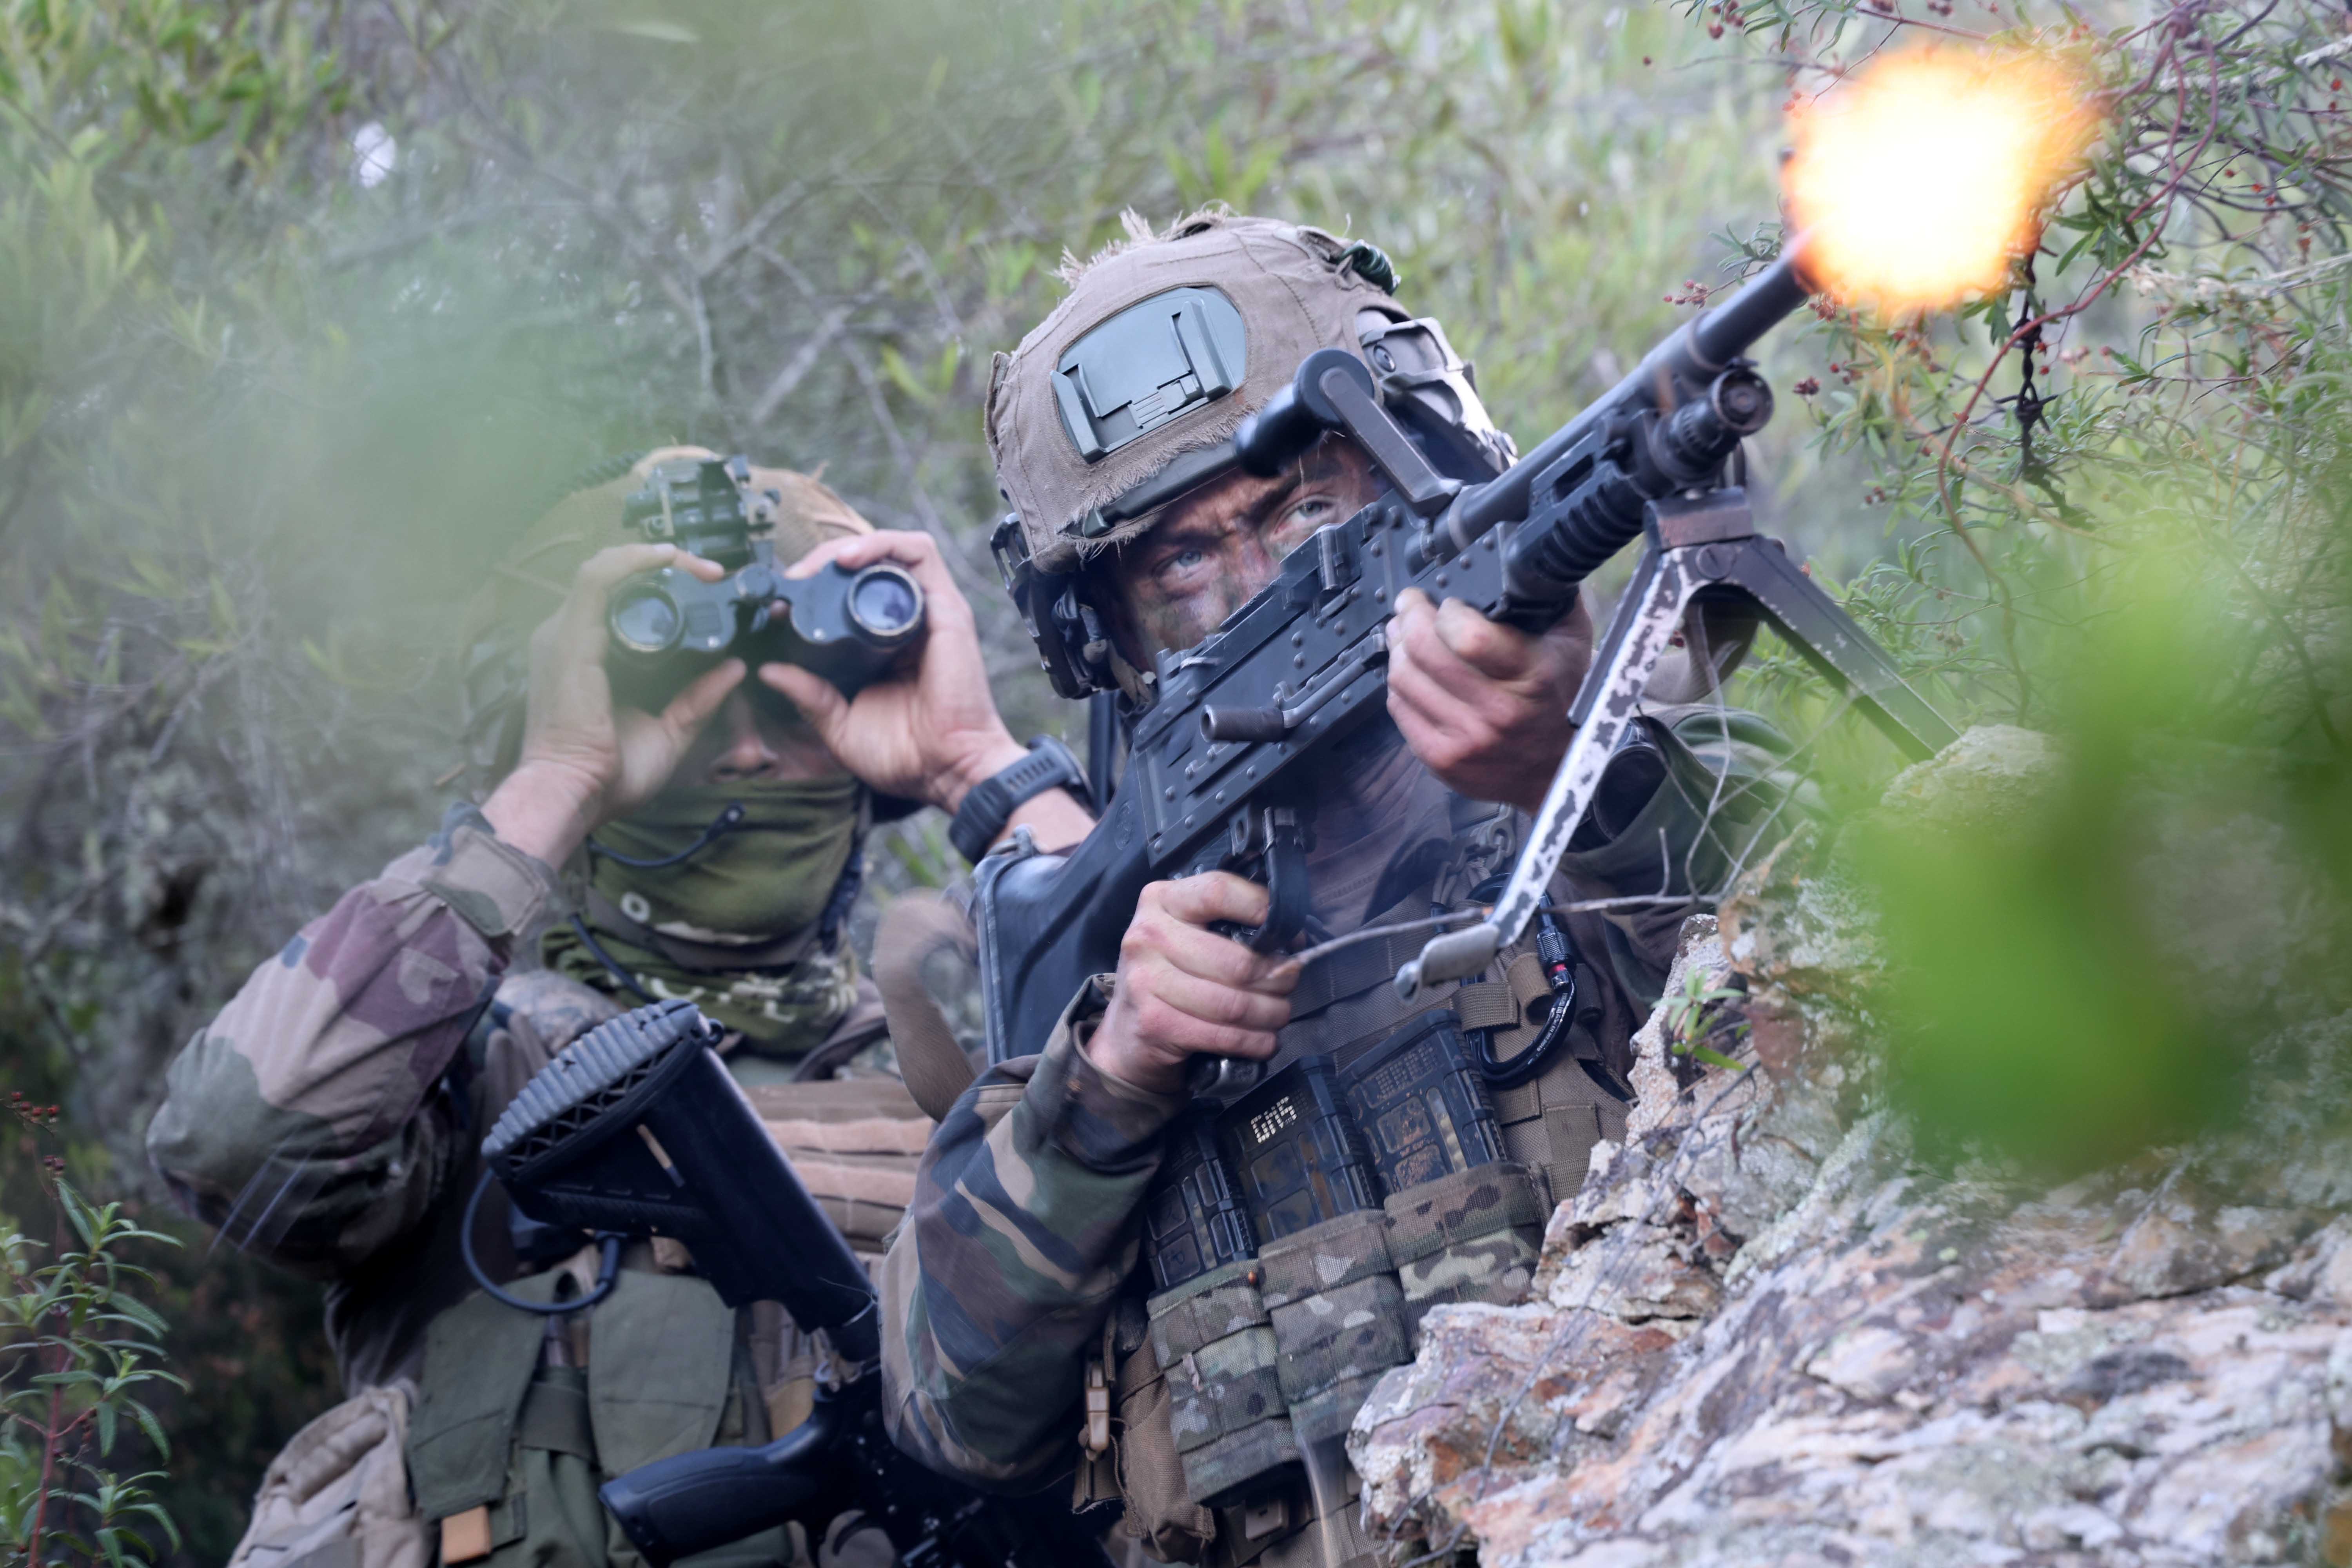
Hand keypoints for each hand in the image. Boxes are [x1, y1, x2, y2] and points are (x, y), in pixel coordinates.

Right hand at [484, 544, 743, 864]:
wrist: (573, 795)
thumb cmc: (609, 775)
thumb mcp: (670, 731)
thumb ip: (699, 699)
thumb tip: (733, 669)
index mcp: (590, 656)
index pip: (618, 600)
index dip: (659, 584)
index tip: (707, 588)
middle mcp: (572, 638)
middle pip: (613, 578)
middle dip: (662, 565)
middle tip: (710, 572)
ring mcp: (565, 635)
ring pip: (604, 569)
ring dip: (652, 557)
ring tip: (697, 563)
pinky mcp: (569, 638)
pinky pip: (596, 580)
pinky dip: (630, 562)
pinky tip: (664, 558)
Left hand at [759, 531, 1034, 813]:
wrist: (947, 770)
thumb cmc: (905, 756)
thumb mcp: (839, 724)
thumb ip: (808, 696)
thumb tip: (769, 670)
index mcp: (884, 646)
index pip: (852, 595)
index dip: (816, 588)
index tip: (779, 602)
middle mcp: (908, 622)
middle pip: (868, 566)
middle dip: (825, 562)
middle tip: (792, 581)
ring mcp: (929, 611)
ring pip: (891, 550)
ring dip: (850, 547)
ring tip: (817, 567)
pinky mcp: (946, 607)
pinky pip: (918, 553)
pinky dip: (881, 544)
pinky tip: (849, 560)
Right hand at [1084, 873, 1299, 1095]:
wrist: (1125, 1033)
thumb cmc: (1169, 975)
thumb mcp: (1186, 932)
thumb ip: (1226, 922)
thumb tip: (1291, 934)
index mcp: (1160, 901)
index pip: (1219, 892)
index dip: (1263, 910)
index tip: (1291, 933)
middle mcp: (1148, 936)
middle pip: (1237, 960)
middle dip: (1278, 977)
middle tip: (1289, 982)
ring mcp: (1147, 981)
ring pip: (1234, 1003)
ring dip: (1271, 1013)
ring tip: (1278, 1013)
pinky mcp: (1155, 1024)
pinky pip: (1224, 1035)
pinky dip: (1255, 1042)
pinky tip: (1264, 1040)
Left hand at [1386, 588, 1593, 812]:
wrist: (1555, 768)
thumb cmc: (1560, 697)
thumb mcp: (1571, 642)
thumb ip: (1549, 599)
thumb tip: (1523, 560)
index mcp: (1531, 676)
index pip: (1468, 636)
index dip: (1447, 611)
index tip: (1446, 602)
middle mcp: (1497, 712)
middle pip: (1424, 651)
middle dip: (1410, 616)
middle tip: (1410, 604)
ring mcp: (1466, 739)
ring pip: (1404, 677)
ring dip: (1398, 647)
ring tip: (1404, 634)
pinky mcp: (1441, 759)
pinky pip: (1399, 707)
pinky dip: (1399, 682)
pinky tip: (1411, 670)